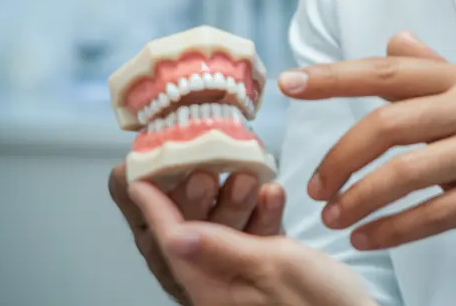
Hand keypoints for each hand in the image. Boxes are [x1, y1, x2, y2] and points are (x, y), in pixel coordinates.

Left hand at [128, 180, 375, 305]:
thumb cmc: (320, 303)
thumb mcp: (274, 268)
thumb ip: (223, 248)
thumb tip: (172, 235)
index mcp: (213, 290)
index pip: (174, 243)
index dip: (155, 208)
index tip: (135, 176)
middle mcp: (223, 287)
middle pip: (198, 234)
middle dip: (199, 195)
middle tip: (195, 162)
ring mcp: (248, 280)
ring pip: (229, 231)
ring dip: (236, 200)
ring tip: (243, 171)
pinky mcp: (274, 272)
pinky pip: (257, 238)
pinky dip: (264, 214)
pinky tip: (274, 191)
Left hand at [278, 32, 455, 269]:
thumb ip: (432, 72)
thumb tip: (394, 40)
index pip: (387, 71)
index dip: (334, 77)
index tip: (289, 84)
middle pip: (388, 124)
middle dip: (340, 157)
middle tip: (314, 185)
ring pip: (406, 172)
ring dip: (359, 198)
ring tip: (333, 217)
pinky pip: (435, 213)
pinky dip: (392, 230)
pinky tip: (366, 239)